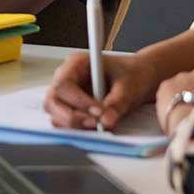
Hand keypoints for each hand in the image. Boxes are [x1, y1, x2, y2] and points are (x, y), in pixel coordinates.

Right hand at [44, 50, 163, 131]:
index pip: (63, 84)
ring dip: (74, 125)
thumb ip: (116, 102)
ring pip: (56, 114)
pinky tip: (96, 127)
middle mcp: (67, 78)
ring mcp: (68, 95)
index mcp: (76, 64)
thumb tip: (105, 121)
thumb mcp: (129, 86)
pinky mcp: (72, 109)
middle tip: (95, 124)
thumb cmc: (132, 74)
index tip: (98, 112)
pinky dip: (77, 129)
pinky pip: (65, 123)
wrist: (140, 78)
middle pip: (53, 101)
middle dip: (72, 117)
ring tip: (98, 126)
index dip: (77, 101)